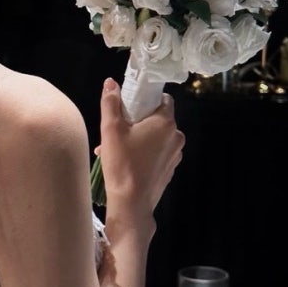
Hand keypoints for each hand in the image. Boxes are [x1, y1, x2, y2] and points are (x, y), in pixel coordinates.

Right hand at [96, 80, 183, 219]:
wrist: (131, 204)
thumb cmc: (122, 163)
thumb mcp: (111, 129)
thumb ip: (111, 102)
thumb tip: (111, 82)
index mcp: (166, 122)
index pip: (163, 99)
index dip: (146, 99)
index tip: (130, 105)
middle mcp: (176, 136)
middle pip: (158, 118)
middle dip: (137, 121)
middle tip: (116, 130)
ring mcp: (175, 155)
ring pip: (156, 137)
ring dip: (138, 138)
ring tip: (115, 149)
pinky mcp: (170, 170)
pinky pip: (157, 153)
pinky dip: (143, 152)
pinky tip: (124, 162)